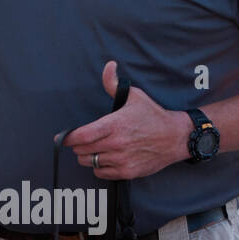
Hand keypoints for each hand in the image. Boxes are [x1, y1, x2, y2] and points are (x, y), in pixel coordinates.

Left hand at [65, 61, 190, 179]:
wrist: (175, 137)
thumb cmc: (153, 116)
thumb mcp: (134, 96)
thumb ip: (114, 83)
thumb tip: (109, 66)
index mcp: (114, 125)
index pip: (81, 136)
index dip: (68, 138)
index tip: (63, 138)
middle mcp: (116, 144)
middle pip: (81, 151)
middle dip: (78, 146)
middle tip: (83, 141)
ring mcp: (121, 160)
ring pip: (89, 162)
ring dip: (88, 156)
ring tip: (94, 149)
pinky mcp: (127, 172)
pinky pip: (100, 173)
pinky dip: (99, 167)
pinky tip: (105, 159)